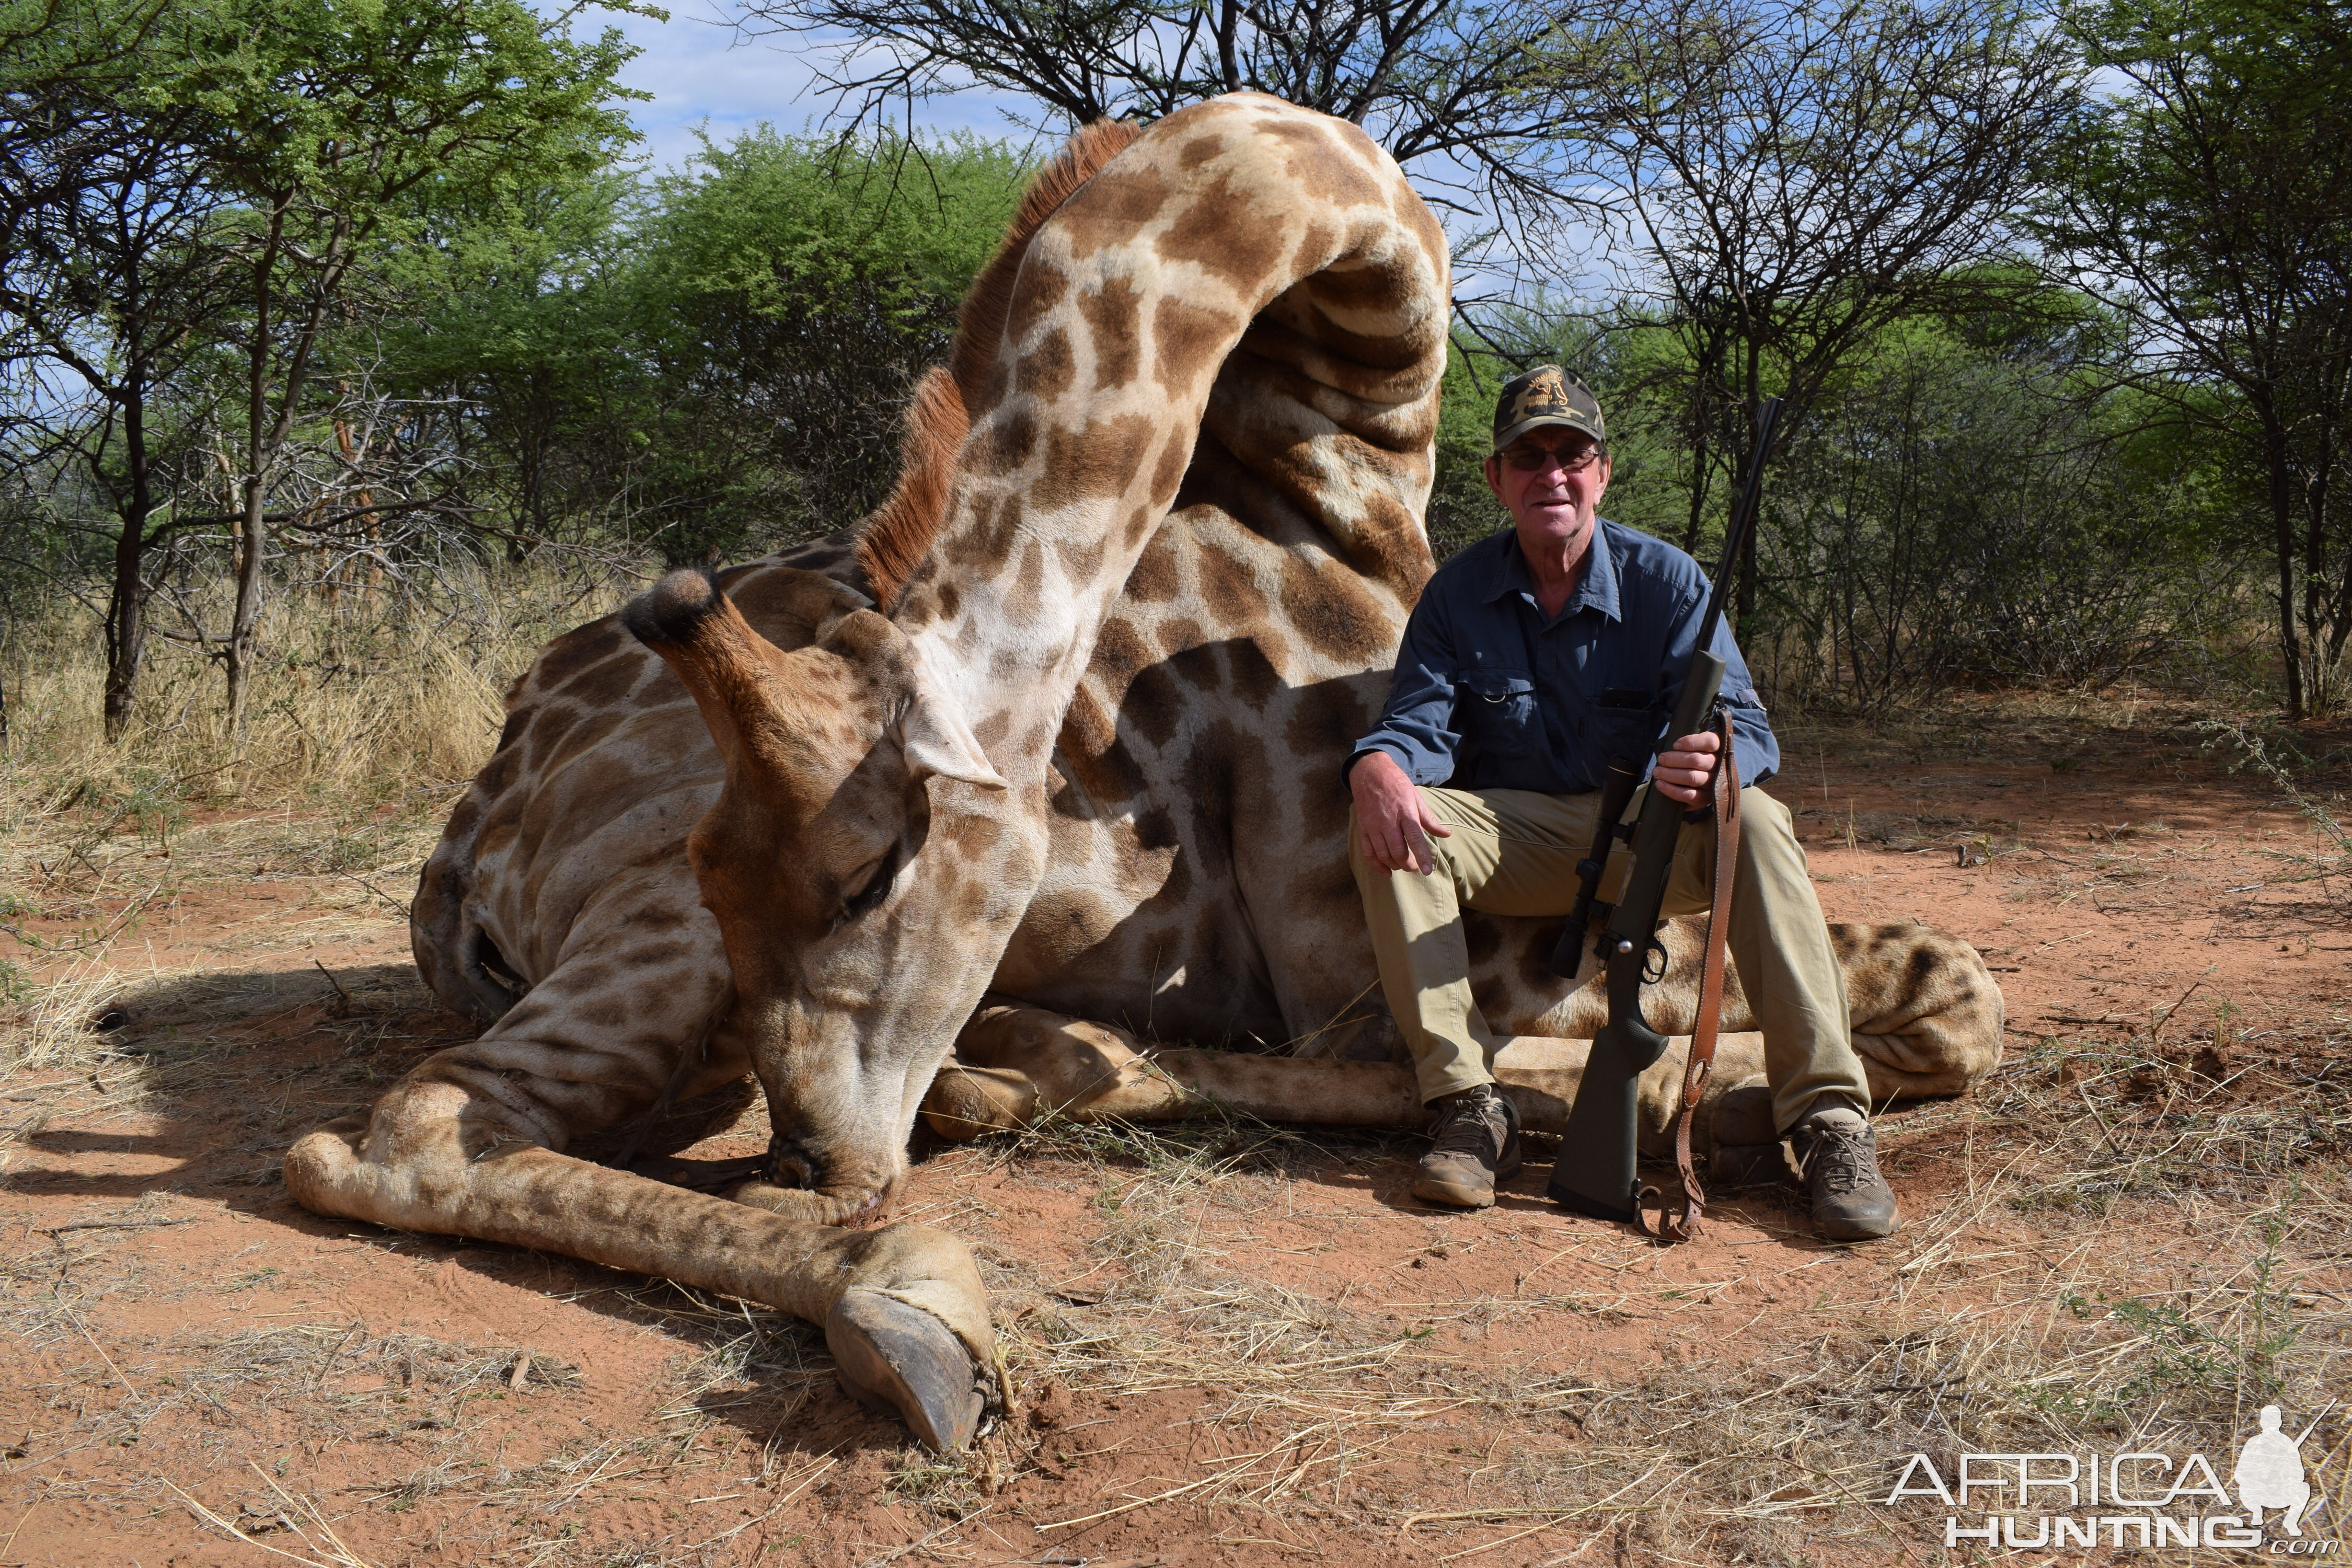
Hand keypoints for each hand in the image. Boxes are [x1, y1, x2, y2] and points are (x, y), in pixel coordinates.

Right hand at [1350, 750, 1451, 873]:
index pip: (1414, 839)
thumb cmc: (1397, 786)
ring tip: (1403, 866)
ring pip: (1383, 854)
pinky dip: (1377, 865)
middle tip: (1415, 868)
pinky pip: (1368, 852)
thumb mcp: (1416, 798)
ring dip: (1395, 865)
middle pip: (1398, 851)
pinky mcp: (1363, 829)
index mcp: (1405, 812)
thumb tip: (1447, 834)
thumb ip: (1430, 820)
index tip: (1427, 871)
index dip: (1421, 857)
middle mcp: (1388, 821)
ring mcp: (1373, 826)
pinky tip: (1386, 871)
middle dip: (1408, 865)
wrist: (1370, 773)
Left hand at [1651, 729, 1721, 805]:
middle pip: (1696, 760)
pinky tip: (1660, 784)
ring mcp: (1714, 784)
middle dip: (1674, 759)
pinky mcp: (1706, 799)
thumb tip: (1675, 747)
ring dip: (1670, 774)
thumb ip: (1690, 744)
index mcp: (1719, 749)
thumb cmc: (1695, 761)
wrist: (1702, 786)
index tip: (1675, 745)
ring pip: (1691, 777)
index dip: (1690, 742)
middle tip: (1661, 759)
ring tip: (1657, 772)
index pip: (1710, 742)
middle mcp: (1720, 767)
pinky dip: (1671, 790)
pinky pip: (1689, 795)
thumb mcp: (1697, 748)